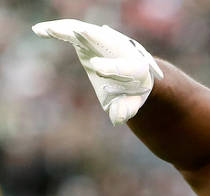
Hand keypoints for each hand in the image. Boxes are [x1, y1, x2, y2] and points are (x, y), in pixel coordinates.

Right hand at [32, 20, 162, 124]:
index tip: (96, 68)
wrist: (133, 72)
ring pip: (85, 31)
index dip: (112, 67)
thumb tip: (117, 118)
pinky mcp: (89, 36)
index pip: (126, 68)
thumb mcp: (130, 103)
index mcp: (137, 68)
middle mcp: (121, 49)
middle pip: (105, 40)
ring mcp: (104, 40)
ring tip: (46, 30)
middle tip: (77, 31)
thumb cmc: (130, 91)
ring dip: (66, 30)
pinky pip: (71, 30)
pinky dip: (56, 30)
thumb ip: (125, 109)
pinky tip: (39, 31)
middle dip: (92, 36)